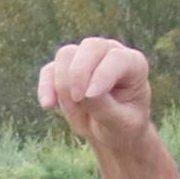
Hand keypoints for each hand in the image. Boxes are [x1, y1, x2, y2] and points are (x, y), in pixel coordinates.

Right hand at [37, 37, 156, 151]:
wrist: (110, 131)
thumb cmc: (122, 125)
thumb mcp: (120, 122)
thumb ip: (104, 106)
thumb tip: (83, 92)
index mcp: (133, 64)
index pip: (116, 58)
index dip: (101, 75)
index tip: (89, 96)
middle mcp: (110, 53)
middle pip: (90, 47)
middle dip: (79, 73)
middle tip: (78, 99)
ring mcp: (87, 57)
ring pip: (66, 55)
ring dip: (64, 84)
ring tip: (75, 110)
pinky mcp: (65, 68)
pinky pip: (49, 70)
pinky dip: (45, 87)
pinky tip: (48, 106)